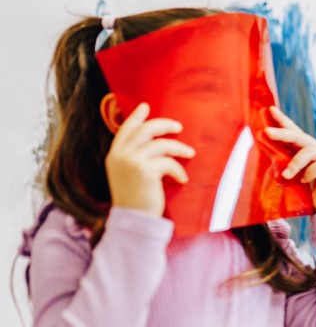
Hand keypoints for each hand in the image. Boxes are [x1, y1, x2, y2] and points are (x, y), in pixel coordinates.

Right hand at [105, 103, 193, 217]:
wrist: (133, 220)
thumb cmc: (135, 199)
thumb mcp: (128, 174)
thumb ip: (134, 157)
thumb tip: (154, 142)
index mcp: (114, 155)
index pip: (125, 129)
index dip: (136, 117)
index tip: (144, 106)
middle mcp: (120, 155)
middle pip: (146, 130)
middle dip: (164, 125)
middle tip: (178, 127)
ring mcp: (132, 161)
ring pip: (162, 144)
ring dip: (180, 148)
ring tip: (190, 153)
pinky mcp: (145, 170)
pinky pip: (169, 162)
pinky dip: (179, 170)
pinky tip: (182, 179)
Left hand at [264, 106, 315, 211]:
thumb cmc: (305, 188)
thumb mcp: (288, 171)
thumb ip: (278, 156)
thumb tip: (262, 138)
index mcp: (305, 148)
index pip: (293, 131)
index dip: (282, 120)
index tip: (270, 109)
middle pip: (299, 136)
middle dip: (282, 133)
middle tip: (267, 132)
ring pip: (308, 151)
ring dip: (295, 164)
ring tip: (286, 175)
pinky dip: (309, 173)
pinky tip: (305, 180)